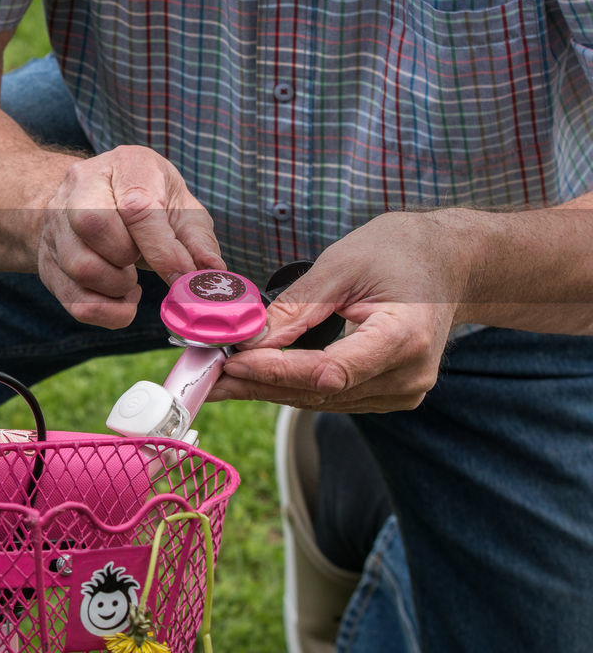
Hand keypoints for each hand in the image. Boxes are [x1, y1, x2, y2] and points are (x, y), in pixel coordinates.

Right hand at [37, 145, 223, 328]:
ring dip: (115, 287)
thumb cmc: (146, 203)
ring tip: (130, 282)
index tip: (181, 275)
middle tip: (139, 263)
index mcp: (125, 164)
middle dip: (126, 257)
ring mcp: (57, 223)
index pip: (134, 205)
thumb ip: (197, 240)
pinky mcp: (47, 260)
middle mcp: (82, 185)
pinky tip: (119, 299)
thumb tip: (213, 271)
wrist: (91, 202)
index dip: (161, 248)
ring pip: (79, 266)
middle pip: (92, 224)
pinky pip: (72, 299)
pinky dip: (105, 311)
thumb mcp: (178, 207)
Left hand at [213, 211, 479, 412]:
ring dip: (267, 390)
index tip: (232, 362)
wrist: (447, 263)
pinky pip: (330, 396)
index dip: (276, 370)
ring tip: (217, 380)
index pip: (329, 370)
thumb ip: (296, 308)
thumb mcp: (342, 265)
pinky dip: (290, 386)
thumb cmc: (398, 252)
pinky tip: (253, 378)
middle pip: (319, 392)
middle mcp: (408, 376)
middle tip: (206, 379)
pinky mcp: (387, 393)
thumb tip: (247, 340)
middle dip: (258, 384)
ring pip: (320, 400)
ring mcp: (401, 391)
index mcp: (404, 337)